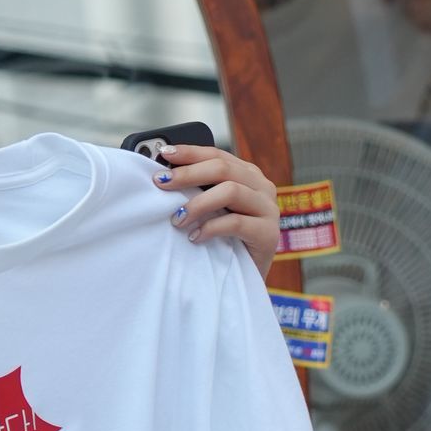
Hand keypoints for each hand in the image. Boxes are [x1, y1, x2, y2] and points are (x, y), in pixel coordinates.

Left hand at [153, 140, 281, 267]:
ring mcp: (268, 209)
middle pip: (223, 168)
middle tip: (161, 183)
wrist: (246, 277)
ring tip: (177, 218)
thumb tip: (164, 176)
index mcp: (248, 175)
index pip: (217, 155)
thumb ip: (200, 191)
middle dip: (188, 174)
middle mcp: (262, 187)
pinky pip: (236, 222)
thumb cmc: (225, 240)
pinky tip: (195, 237)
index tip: (164, 154)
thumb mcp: (213, 210)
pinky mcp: (268, 233)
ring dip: (198, 203)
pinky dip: (211, 228)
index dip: (190, 152)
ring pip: (231, 191)